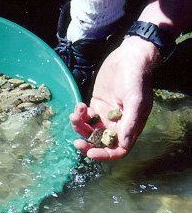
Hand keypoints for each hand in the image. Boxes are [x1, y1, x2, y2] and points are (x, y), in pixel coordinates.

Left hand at [70, 36, 159, 160]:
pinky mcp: (96, 105)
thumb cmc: (136, 78)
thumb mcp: (136, 100)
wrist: (128, 57)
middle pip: (100, 142)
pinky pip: (85, 117)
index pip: (117, 149)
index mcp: (129, 127)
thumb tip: (123, 142)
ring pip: (89, 130)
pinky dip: (79, 115)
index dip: (104, 155)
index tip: (90, 153)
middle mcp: (117, 124)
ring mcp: (105, 114)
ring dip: (80, 126)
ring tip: (76, 114)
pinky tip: (79, 106)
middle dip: (87, 143)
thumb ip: (130, 121)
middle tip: (76, 141)